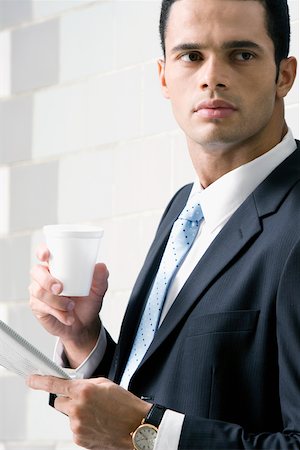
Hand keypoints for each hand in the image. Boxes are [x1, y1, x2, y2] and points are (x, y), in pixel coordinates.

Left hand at [27, 375, 150, 449]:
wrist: (136, 427)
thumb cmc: (124, 405)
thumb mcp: (105, 384)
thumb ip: (86, 383)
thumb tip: (74, 386)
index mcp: (83, 390)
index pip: (54, 384)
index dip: (39, 381)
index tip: (31, 380)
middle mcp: (77, 408)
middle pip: (59, 402)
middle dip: (69, 400)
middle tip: (85, 401)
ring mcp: (77, 424)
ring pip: (69, 415)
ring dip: (78, 413)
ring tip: (98, 414)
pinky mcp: (79, 438)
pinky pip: (75, 427)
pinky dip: (83, 425)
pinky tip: (97, 423)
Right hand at [29, 244, 108, 365]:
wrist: (85, 324)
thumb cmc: (87, 302)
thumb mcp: (98, 290)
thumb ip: (100, 278)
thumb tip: (101, 266)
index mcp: (58, 267)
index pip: (44, 253)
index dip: (42, 251)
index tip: (46, 255)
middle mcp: (46, 277)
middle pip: (36, 272)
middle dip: (47, 280)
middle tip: (60, 288)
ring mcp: (40, 292)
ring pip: (39, 291)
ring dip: (56, 301)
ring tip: (71, 306)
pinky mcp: (38, 307)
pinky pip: (42, 307)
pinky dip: (58, 313)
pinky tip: (68, 317)